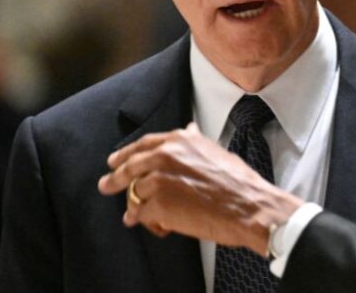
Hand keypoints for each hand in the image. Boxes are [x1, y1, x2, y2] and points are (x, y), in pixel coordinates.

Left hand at [97, 123, 302, 254]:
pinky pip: (141, 216)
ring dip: (138, 208)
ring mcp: (158, 180)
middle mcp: (164, 156)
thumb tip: (189, 128)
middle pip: (129, 168)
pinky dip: (148, 223)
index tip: (114, 161)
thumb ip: (195, 141)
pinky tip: (160, 228)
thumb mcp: (216, 150)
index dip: (126, 154)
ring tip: (145, 218)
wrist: (249, 206)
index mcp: (178, 141)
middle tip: (106, 186)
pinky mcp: (157, 205)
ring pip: (134, 195)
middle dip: (115, 179)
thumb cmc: (239, 182)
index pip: (143, 145)